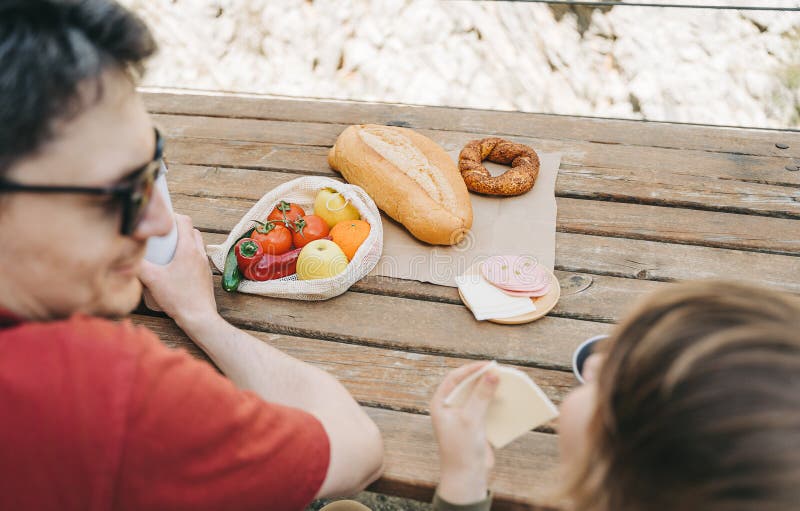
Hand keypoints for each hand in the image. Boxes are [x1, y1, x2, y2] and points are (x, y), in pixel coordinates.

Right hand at [139, 214, 218, 330]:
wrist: (199, 317)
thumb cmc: (178, 298)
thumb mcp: (152, 279)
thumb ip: (138, 265)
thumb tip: (125, 256)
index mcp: (188, 250)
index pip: (185, 221)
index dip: (172, 216)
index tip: (160, 219)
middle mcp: (199, 254)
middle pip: (192, 231)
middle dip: (178, 229)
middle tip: (162, 235)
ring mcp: (204, 265)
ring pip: (197, 245)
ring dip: (185, 242)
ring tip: (168, 250)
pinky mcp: (205, 276)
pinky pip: (198, 258)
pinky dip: (188, 256)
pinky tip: (176, 267)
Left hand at [430, 362, 498, 503]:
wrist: (466, 477)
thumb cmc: (462, 448)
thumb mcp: (471, 419)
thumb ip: (481, 395)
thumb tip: (493, 373)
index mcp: (441, 403)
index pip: (455, 378)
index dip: (472, 369)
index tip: (489, 364)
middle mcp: (450, 406)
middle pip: (468, 385)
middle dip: (483, 378)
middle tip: (501, 371)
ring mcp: (462, 415)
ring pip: (477, 396)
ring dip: (491, 390)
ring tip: (507, 383)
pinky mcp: (474, 424)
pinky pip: (485, 407)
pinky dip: (495, 402)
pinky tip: (507, 399)